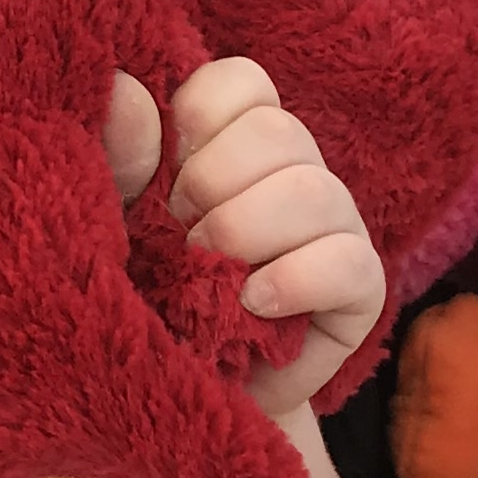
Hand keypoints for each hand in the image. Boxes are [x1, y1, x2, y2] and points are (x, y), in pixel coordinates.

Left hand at [104, 57, 384, 422]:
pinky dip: (293, 279)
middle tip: (181, 237)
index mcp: (236, 141)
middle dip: (214, 184)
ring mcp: (335, 227)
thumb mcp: (116, 224)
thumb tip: (123, 89)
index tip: (166, 175)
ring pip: (316, 190)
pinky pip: (348, 261)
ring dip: (247, 232)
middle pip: (279, 131)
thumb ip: (121, 160)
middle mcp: (294, 172)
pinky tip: (253, 305)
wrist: (175, 396)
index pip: (243, 81)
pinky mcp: (361, 290)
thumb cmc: (145, 296)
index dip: (200, 118)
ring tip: (209, 276)